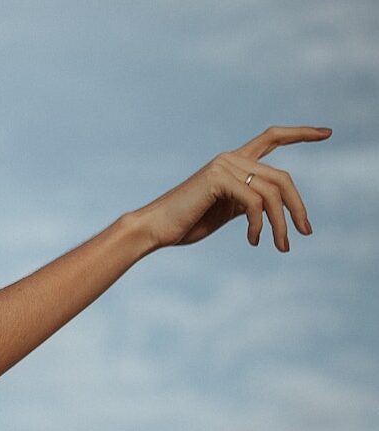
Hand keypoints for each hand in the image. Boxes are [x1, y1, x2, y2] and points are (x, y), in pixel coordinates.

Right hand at [130, 125, 330, 251]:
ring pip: (272, 192)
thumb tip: (269, 208)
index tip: (327, 133)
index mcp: (232, 162)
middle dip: (297, 206)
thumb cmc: (184, 223)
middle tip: (306, 231)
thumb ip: (246, 203)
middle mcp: (231, 158)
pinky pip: (254, 201)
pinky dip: (259, 224)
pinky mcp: (219, 179)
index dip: (301, 134)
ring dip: (281, 223)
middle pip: (282, 177)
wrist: (153, 229)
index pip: (272, 138)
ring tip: (282, 246)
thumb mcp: (224, 211)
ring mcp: (224, 166)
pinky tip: (254, 240)